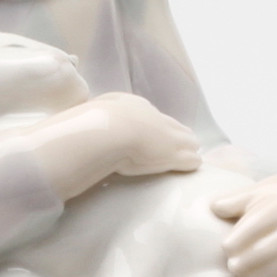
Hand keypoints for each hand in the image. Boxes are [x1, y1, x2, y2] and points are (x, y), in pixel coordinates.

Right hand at [88, 93, 202, 178]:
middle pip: (177, 127)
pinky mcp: (174, 155)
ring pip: (190, 141)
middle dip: (178, 138)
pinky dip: (190, 164)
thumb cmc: (94, 123)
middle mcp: (156, 119)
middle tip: (175, 149)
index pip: (153, 116)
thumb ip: (96, 116)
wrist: (108, 131)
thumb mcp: (92, 113)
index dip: (155, 128)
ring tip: (186, 160)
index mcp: (136, 107)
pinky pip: (191, 159)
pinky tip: (189, 169)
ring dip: (187, 150)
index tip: (152, 137)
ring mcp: (168, 137)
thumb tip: (84, 120)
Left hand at [212, 166, 276, 276]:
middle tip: (234, 257)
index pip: (238, 242)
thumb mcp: (259, 189)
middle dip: (234, 262)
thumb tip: (212, 208)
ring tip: (246, 266)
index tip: (228, 242)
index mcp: (272, 216)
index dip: (228, 245)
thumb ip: (234, 200)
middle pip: (245, 263)